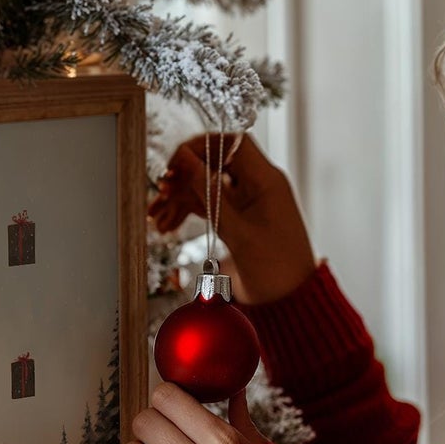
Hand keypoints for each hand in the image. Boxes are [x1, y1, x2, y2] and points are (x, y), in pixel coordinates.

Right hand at [147, 132, 317, 304]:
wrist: (288, 301)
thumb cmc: (274, 268)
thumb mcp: (236, 231)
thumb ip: (208, 194)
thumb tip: (184, 161)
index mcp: (266, 180)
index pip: (231, 143)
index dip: (201, 146)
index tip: (176, 164)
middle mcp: (257, 185)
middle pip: (214, 164)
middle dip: (185, 177)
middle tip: (161, 193)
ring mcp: (247, 202)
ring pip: (207, 186)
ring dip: (181, 199)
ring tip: (156, 218)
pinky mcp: (238, 218)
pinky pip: (210, 205)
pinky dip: (188, 212)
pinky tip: (167, 225)